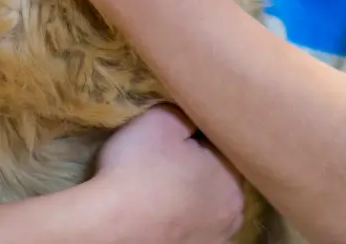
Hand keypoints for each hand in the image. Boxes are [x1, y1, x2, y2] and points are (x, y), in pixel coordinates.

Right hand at [95, 105, 246, 243]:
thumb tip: (194, 118)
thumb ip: (186, 114)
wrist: (112, 224)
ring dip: (191, 199)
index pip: (220, 148)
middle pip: (217, 179)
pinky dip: (181, 221)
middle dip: (199, 169)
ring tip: (162, 192)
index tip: (174, 139)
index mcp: (232, 177)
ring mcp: (215, 238)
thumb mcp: (162, 120)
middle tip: (167, 162)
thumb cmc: (139, 168)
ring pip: (206, 207)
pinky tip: (162, 215)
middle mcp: (233, 211)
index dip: (196, 139)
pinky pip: (192, 229)